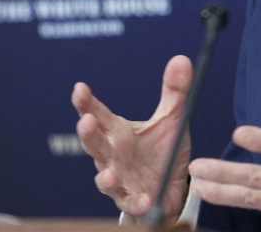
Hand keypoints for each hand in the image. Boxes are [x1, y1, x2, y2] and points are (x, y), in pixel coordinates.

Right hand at [71, 55, 192, 219]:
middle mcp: (113, 155)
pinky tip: (144, 198)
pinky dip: (135, 201)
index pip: (97, 114)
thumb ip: (174, 92)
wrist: (172, 186)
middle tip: (85, 121)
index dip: (86, 102)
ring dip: (105, 177)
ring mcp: (119, 179)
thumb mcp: (171, 119)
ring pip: (105, 179)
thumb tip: (181, 59)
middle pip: (94, 144)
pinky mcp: (132, 200)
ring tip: (109, 173)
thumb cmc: (163, 151)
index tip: (79, 88)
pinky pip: (130, 202)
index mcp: (118, 132)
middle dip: (87, 134)